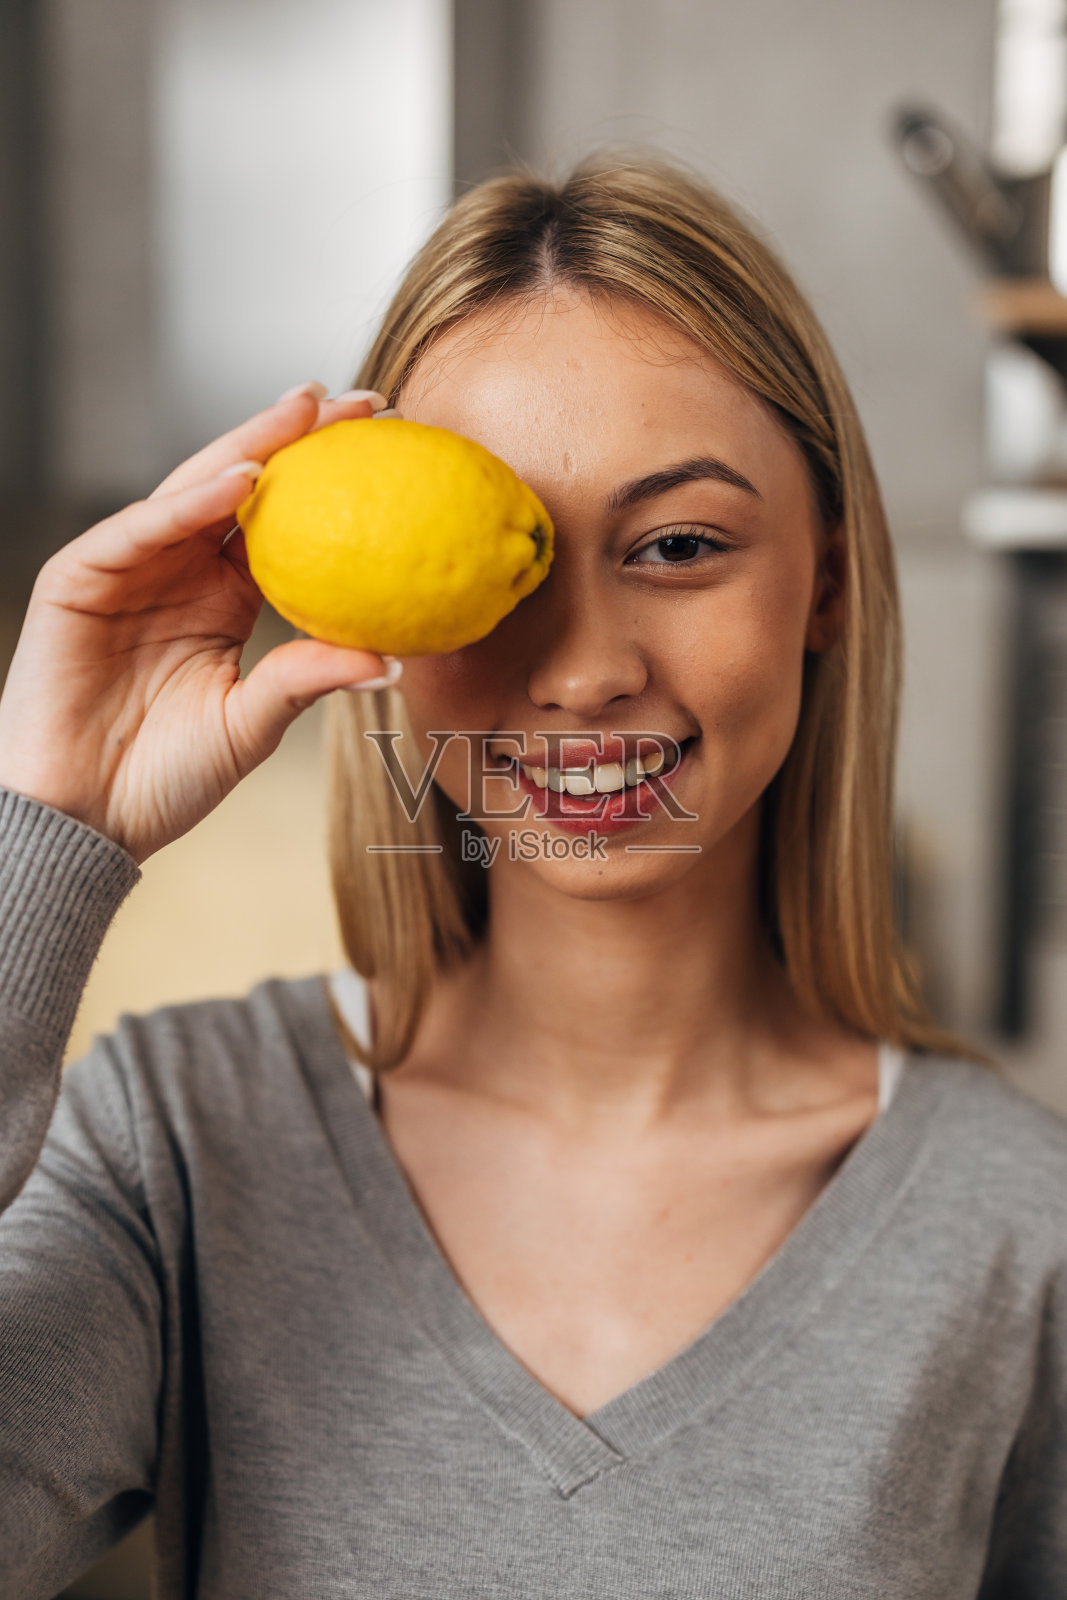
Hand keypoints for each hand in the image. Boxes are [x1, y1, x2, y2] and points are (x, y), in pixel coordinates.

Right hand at [0, 384, 398, 864]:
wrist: (83, 821)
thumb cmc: (163, 779)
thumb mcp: (252, 724)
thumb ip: (309, 680)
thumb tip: (394, 659)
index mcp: (222, 598)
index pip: (282, 523)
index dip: (330, 482)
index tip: (394, 448)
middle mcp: (178, 572)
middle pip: (241, 487)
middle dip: (297, 436)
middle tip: (362, 399)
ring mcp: (128, 569)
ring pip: (191, 491)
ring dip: (248, 446)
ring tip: (307, 411)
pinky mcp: (79, 578)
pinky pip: (140, 529)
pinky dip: (187, 502)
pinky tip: (241, 479)